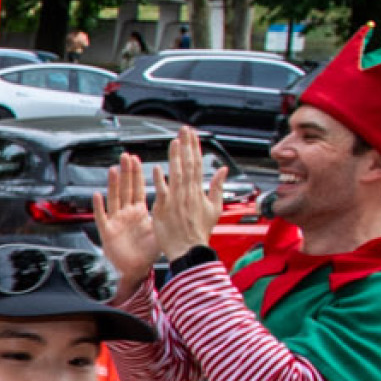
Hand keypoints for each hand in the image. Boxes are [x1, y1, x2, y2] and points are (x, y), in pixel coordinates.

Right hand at [94, 150, 158, 283]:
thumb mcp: (160, 228)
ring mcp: (116, 221)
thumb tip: (180, 198)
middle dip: (125, 172)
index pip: (137, 188)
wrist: (137, 269)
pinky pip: (102, 217)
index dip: (136, 174)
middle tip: (125, 156)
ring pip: (114, 198)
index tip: (136, 159)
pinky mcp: (108, 232)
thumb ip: (166, 212)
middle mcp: (126, 214)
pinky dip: (99, 207)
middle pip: (125, 189)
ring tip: (114, 169)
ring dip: (113, 184)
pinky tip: (97, 195)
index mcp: (139, 212)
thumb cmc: (147, 251)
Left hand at [150, 123, 220, 261]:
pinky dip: (159, 180)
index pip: (197, 164)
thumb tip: (223, 170)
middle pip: (188, 165)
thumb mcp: (214, 208)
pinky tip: (157, 168)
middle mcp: (188, 193)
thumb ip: (217, 187)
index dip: (194, 148)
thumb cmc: (199, 232)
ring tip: (174, 141)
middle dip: (186, 146)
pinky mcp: (163, 209)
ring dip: (175, 157)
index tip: (192, 134)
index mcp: (199, 191)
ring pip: (175, 175)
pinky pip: (161, 192)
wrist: (189, 250)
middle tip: (184, 130)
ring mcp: (176, 200)